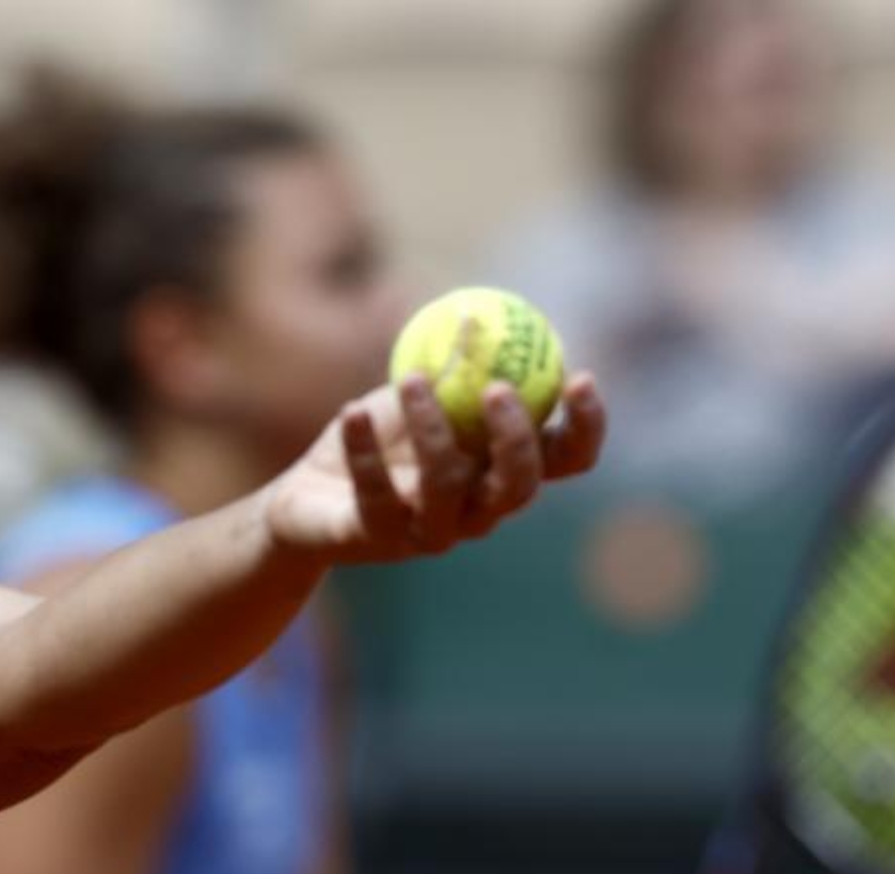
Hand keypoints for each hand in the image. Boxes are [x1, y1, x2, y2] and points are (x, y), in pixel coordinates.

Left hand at [264, 372, 605, 564]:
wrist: (309, 494)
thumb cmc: (381, 438)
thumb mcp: (421, 391)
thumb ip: (456, 366)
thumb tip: (480, 313)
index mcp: (501, 470)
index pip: (567, 461)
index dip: (586, 427)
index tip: (579, 377)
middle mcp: (477, 509)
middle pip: (519, 486)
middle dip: (514, 437)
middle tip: (495, 388)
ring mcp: (428, 531)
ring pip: (447, 488)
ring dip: (432, 428)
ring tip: (410, 380)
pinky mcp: (374, 538)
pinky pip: (376, 495)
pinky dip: (364, 449)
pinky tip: (352, 411)